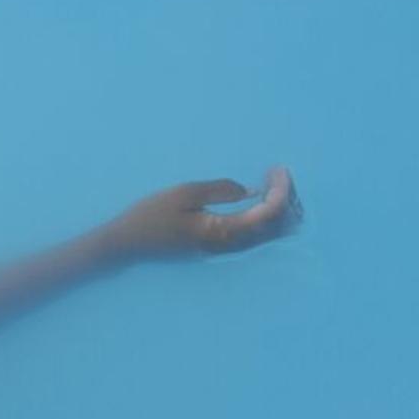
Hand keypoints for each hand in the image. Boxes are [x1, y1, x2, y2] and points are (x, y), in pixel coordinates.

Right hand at [102, 167, 299, 262]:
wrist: (129, 244)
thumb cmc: (152, 215)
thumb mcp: (185, 193)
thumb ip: (221, 190)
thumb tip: (251, 191)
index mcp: (225, 231)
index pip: (271, 212)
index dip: (282, 189)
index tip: (276, 168)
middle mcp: (233, 245)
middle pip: (280, 227)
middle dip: (289, 198)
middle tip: (277, 174)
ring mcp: (230, 249)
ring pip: (274, 234)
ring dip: (282, 209)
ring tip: (273, 183)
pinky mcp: (225, 247)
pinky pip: (261, 235)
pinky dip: (271, 216)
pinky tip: (262, 198)